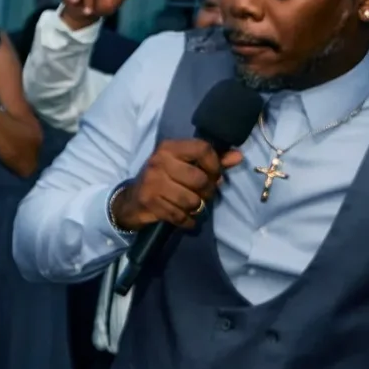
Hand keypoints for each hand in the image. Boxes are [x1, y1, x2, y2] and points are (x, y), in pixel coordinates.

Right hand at [112, 136, 243, 232]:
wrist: (130, 200)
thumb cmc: (163, 179)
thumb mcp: (183, 165)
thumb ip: (212, 161)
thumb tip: (238, 157)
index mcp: (169, 147)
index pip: (203, 149)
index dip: (215, 165)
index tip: (215, 175)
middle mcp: (159, 161)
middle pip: (200, 179)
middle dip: (208, 191)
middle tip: (204, 195)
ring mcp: (152, 183)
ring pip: (191, 200)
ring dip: (197, 208)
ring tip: (192, 206)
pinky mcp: (150, 203)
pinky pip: (180, 216)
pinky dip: (188, 221)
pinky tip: (186, 219)